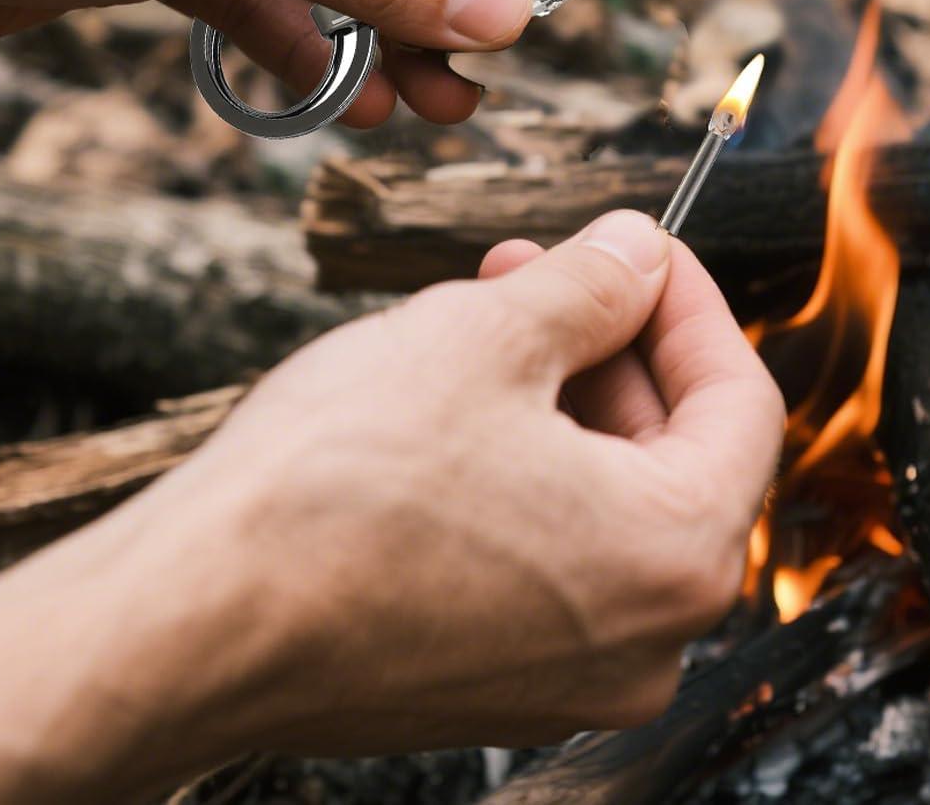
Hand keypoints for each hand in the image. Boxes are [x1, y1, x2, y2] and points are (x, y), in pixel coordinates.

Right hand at [0, 213, 783, 801]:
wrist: (188, 626)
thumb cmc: (338, 486)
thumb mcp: (488, 335)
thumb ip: (596, 283)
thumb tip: (641, 249)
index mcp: (677, 553)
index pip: (741, 399)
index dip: (690, 301)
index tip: (641, 248)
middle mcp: (646, 638)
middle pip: (672, 449)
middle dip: (609, 340)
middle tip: (538, 267)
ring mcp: (569, 675)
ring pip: (603, 497)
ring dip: (558, 395)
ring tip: (479, 320)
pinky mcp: (492, 681)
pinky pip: (545, 552)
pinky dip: (521, 469)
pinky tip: (449, 406)